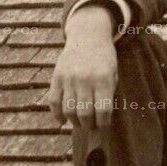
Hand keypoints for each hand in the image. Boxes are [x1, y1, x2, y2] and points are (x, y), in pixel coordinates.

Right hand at [48, 6, 118, 128]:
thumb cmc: (104, 60)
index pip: (103, 110)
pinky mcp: (57, 77)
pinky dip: (57, 114)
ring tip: (79, 124)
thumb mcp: (113, 74)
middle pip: (85, 113)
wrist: (88, 37)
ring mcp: (69, 78)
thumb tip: (101, 120)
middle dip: (88, 125)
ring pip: (69, 110)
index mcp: (103, 79)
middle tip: (90, 128)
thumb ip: (108, 95)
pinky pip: (54, 101)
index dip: (103, 124)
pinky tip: (62, 121)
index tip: (103, 128)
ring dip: (74, 122)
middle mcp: (85, 79)